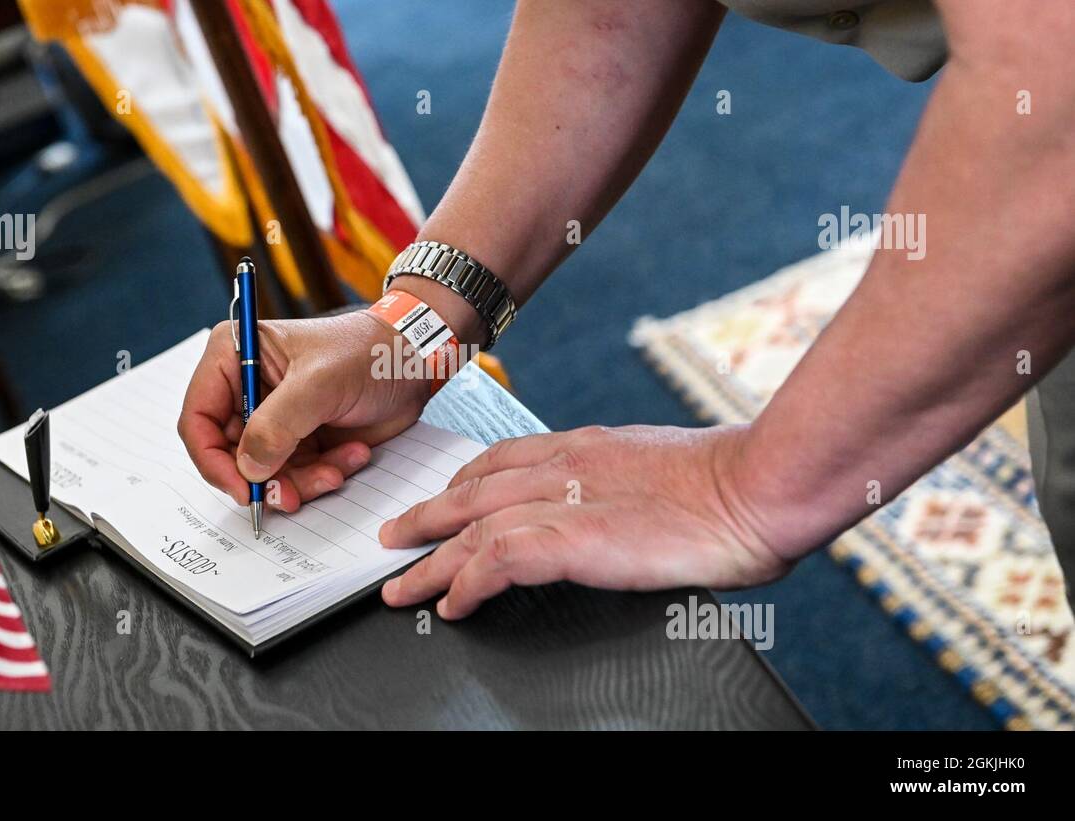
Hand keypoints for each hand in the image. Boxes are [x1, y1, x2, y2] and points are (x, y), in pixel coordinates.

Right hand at [178, 312, 429, 510]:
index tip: (242, 487)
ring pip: (264, 472)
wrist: (413, 362)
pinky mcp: (300, 440)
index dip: (213, 459)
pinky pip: (295, 476)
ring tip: (337, 469)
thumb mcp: (319, 383)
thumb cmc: (367, 351)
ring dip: (301, 481)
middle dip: (265, 478)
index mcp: (233, 357)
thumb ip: (278, 425)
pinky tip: (352, 456)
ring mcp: (274, 418)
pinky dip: (321, 476)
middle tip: (294, 493)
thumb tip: (248, 466)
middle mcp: (246, 389)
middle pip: (230, 454)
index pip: (198, 418)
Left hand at [378, 424, 791, 618]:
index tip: (444, 498)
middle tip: (394, 537)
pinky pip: (494, 560)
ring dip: (428, 559)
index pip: (504, 457)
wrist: (761, 484)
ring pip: (469, 526)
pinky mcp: (571, 539)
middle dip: (427, 515)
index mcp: (589, 446)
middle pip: (472, 488)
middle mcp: (566, 465)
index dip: (464, 482)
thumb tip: (623, 507)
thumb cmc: (735, 480)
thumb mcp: (663, 468)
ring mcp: (565, 499)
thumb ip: (625, 482)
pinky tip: (451, 604)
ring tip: (401, 587)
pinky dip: (465, 583)